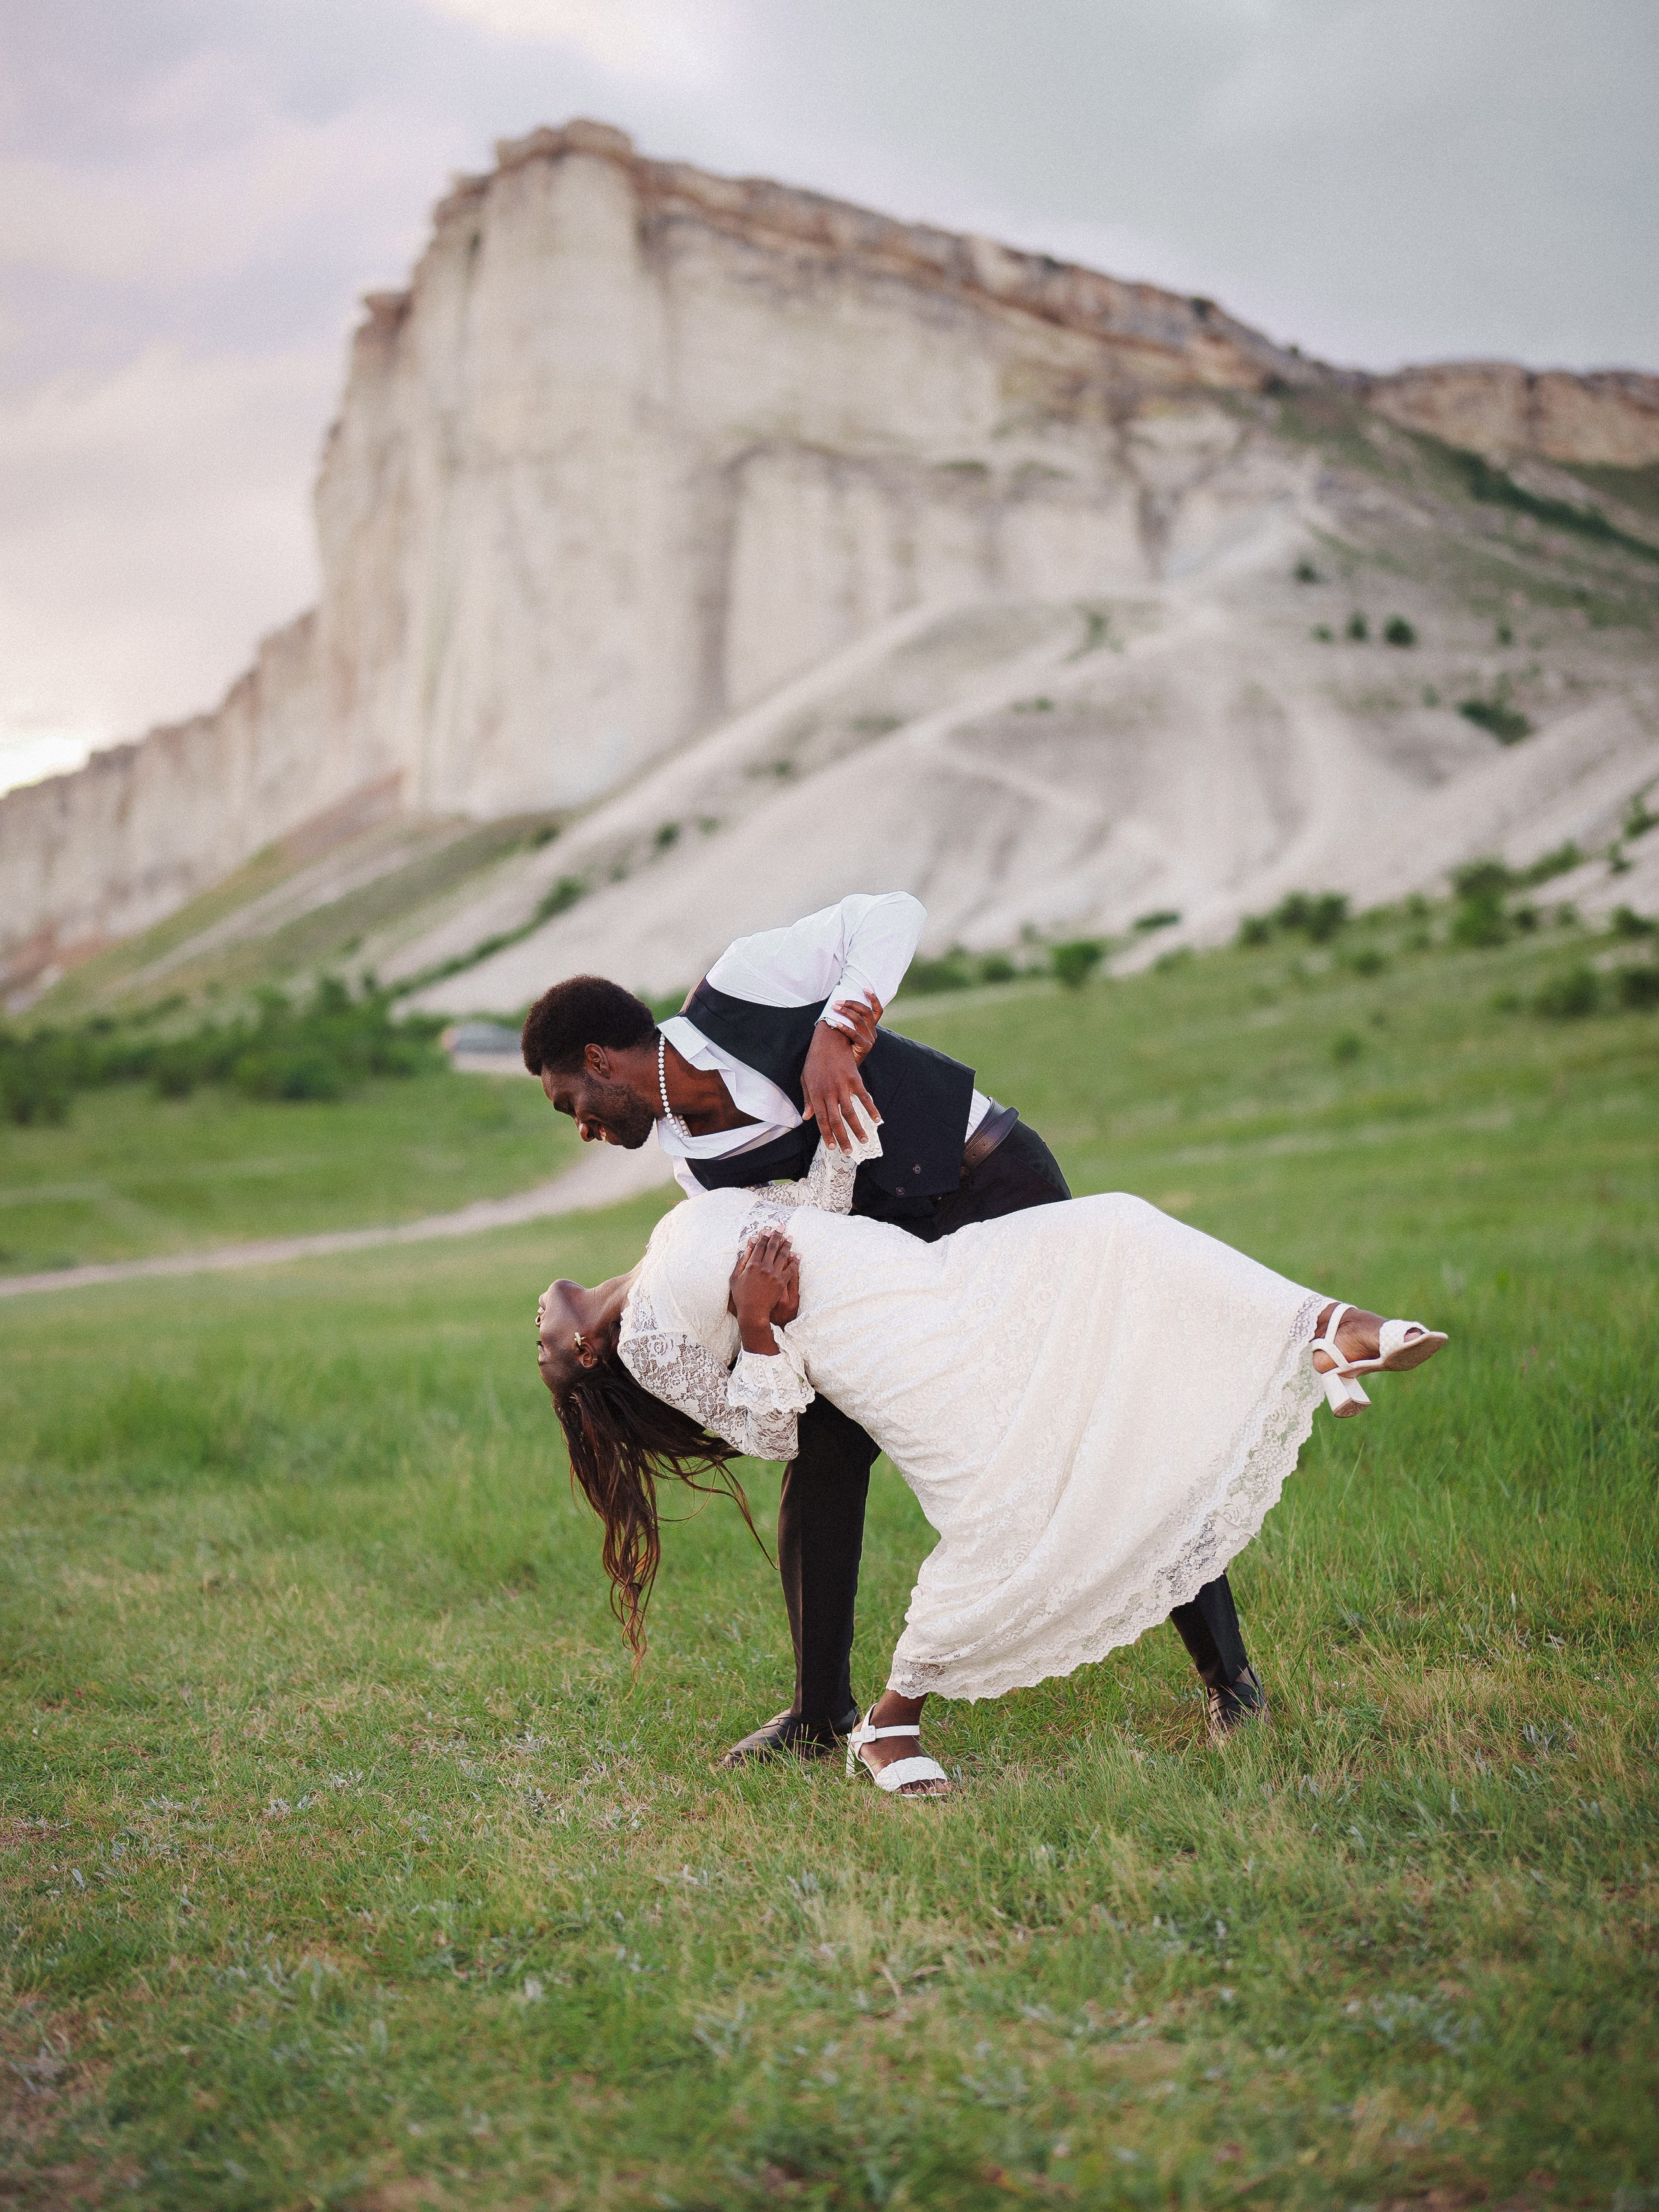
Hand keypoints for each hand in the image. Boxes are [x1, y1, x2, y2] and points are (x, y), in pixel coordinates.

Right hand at [728, 1228, 799, 1351]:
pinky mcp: (782, 1282)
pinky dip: (795, 1261)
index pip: (760, 1246)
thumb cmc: (741, 1296)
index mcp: (752, 1265)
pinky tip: (798, 1255)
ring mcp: (774, 1274)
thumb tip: (748, 1248)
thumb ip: (741, 1262)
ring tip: (790, 1237)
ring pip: (783, 1255)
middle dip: (777, 1235)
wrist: (753, 1312)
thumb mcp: (735, 1278)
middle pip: (772, 1247)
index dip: (764, 1237)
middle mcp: (764, 1267)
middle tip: (781, 1227)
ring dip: (787, 1245)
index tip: (768, 1230)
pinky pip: (791, 1269)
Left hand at [800, 1004, 880, 1151]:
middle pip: (836, 1120)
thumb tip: (806, 1117)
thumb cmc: (815, 1060)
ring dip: (858, 1128)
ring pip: (850, 1112)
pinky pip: (864, 1096)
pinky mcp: (853, 1078)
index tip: (832, 1147)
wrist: (827, 1039)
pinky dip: (871, 1108)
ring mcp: (842, 1085)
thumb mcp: (805, 1079)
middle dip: (843, 1137)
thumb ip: (807, 1099)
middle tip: (848, 1151)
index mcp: (816, 1094)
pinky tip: (877, 1119)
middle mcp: (828, 1092)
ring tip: (864, 1140)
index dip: (827, 1134)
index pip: (822, 1120)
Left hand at [833, 989, 882, 1062]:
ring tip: (834, 1008)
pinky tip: (835, 1023)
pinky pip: (855, 1034)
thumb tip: (836, 1004)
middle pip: (866, 1012)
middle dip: (851, 1004)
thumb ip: (847, 1020)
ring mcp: (870, 1040)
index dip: (874, 999)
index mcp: (871, 1027)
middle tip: (837, 1002)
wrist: (844, 1067)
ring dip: (846, 1012)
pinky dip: (845, 1027)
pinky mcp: (865, 1047)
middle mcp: (873, 1032)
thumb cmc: (843, 1047)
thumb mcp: (848, 1031)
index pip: (877, 1010)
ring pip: (860, 1020)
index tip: (865, 989)